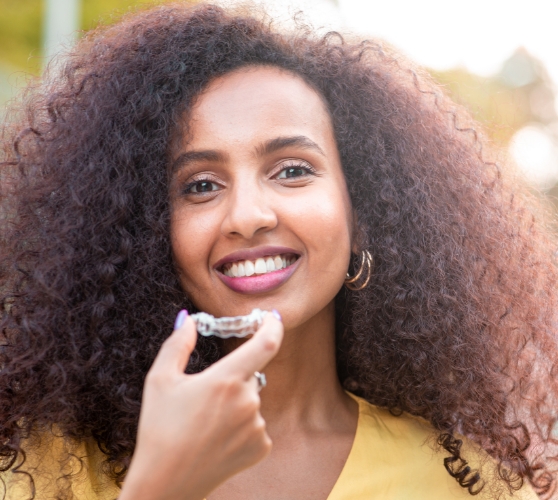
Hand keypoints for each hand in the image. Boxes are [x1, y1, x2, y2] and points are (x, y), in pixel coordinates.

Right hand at [119, 311, 283, 499]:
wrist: (165, 484)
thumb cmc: (159, 428)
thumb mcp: (160, 380)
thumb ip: (178, 343)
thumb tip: (188, 318)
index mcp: (225, 379)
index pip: (266, 342)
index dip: (273, 325)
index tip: (272, 316)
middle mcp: (248, 401)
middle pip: (251, 374)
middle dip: (234, 377)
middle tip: (206, 396)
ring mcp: (257, 426)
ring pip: (252, 401)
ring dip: (236, 403)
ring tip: (206, 424)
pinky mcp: (261, 447)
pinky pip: (256, 425)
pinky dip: (241, 426)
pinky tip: (217, 439)